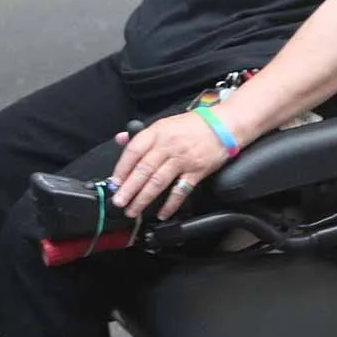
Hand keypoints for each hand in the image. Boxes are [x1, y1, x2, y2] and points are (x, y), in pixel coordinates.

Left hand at [110, 112, 227, 220]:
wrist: (222, 126)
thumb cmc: (192, 125)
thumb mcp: (165, 123)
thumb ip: (142, 134)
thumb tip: (120, 139)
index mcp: (158, 132)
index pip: (134, 150)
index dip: (122, 168)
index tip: (114, 183)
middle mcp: (168, 145)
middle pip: (144, 169)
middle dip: (129, 189)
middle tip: (118, 202)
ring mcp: (182, 159)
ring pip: (158, 182)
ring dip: (144, 198)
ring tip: (133, 210)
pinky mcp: (196, 171)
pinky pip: (180, 190)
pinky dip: (170, 204)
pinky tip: (162, 213)